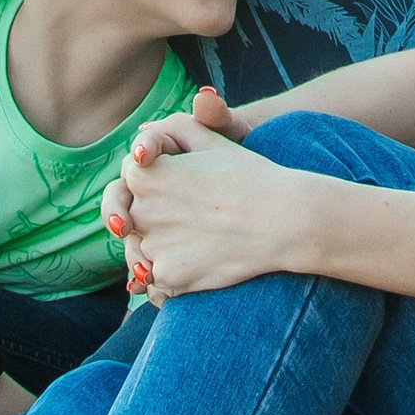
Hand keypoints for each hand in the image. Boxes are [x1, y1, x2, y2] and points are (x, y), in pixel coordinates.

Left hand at [105, 87, 245, 287]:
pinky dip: (167, 277)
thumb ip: (170, 132)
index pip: (132, 179)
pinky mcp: (168, 277)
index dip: (156, 181)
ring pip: (139, 252)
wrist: (284, 219)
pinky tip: (194, 264)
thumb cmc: (249, 175)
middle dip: (151, 218)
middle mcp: (140, 211)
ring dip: (155, 250)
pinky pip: (154, 282)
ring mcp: (152, 248)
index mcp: (144, 174)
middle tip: (187, 219)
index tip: (180, 189)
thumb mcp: (210, 140)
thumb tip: (141, 150)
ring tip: (195, 241)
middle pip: (131, 218)